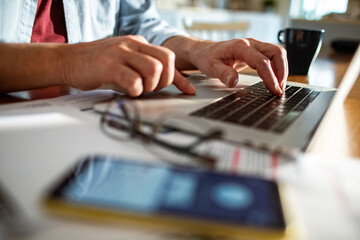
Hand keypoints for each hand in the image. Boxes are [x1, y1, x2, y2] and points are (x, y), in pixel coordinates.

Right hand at [62, 36, 194, 95]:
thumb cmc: (98, 65)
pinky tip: (129, 91)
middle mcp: (132, 45)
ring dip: (152, 85)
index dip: (180, 77)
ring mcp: (120, 53)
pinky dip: (136, 89)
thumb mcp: (126, 64)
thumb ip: (144, 71)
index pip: (168, 57)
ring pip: (154, 67)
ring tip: (140, 90)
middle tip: (153, 89)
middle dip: (166, 80)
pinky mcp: (108, 65)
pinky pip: (132, 78)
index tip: (188, 90)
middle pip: (167, 59)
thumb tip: (166, 84)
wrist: (68, 60)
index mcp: (139, 44)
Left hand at [191, 38, 287, 94]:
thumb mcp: (210, 67)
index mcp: (240, 47)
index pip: (261, 61)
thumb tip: (233, 81)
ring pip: (277, 53)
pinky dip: (277, 68)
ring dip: (282, 70)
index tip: (274, 89)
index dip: (270, 76)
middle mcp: (250, 44)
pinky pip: (273, 57)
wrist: (205, 51)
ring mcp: (255, 46)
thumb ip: (222, 74)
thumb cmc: (207, 57)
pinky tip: (275, 80)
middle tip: (280, 89)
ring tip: (279, 87)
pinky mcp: (256, 51)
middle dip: (282, 71)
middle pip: (276, 52)